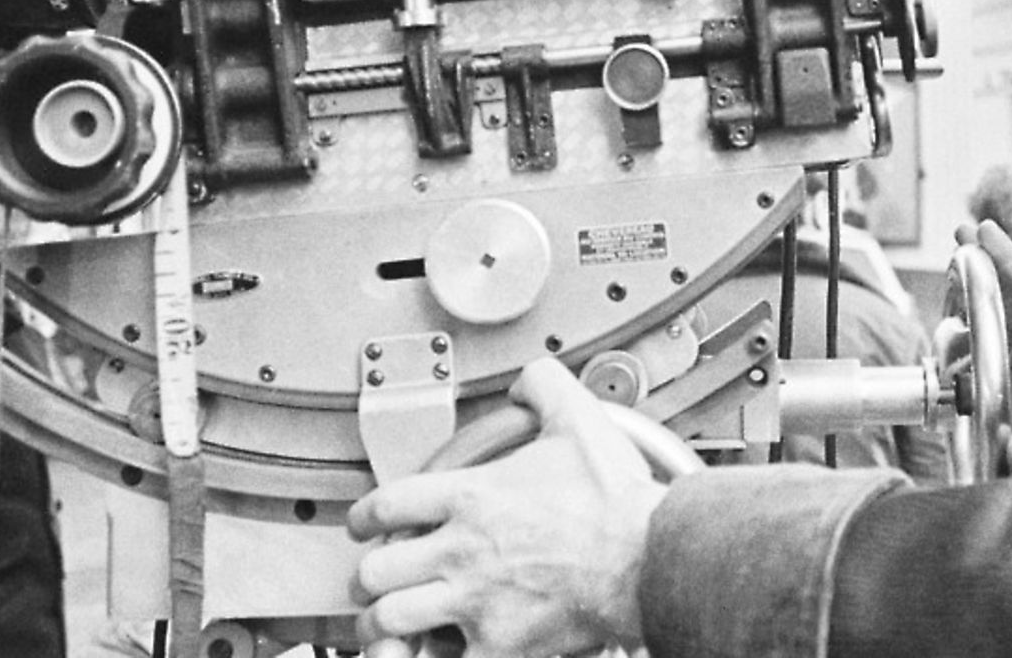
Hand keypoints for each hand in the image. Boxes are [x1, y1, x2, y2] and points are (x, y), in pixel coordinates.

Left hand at [348, 357, 667, 656]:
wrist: (649, 558)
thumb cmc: (616, 500)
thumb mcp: (579, 420)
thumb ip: (544, 387)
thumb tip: (526, 382)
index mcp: (472, 498)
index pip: (387, 504)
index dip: (363, 516)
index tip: (363, 524)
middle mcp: (462, 551)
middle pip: (375, 570)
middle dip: (367, 576)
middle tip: (374, 578)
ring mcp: (475, 601)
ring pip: (390, 620)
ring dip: (382, 623)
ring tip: (386, 624)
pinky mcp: (499, 645)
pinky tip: (438, 653)